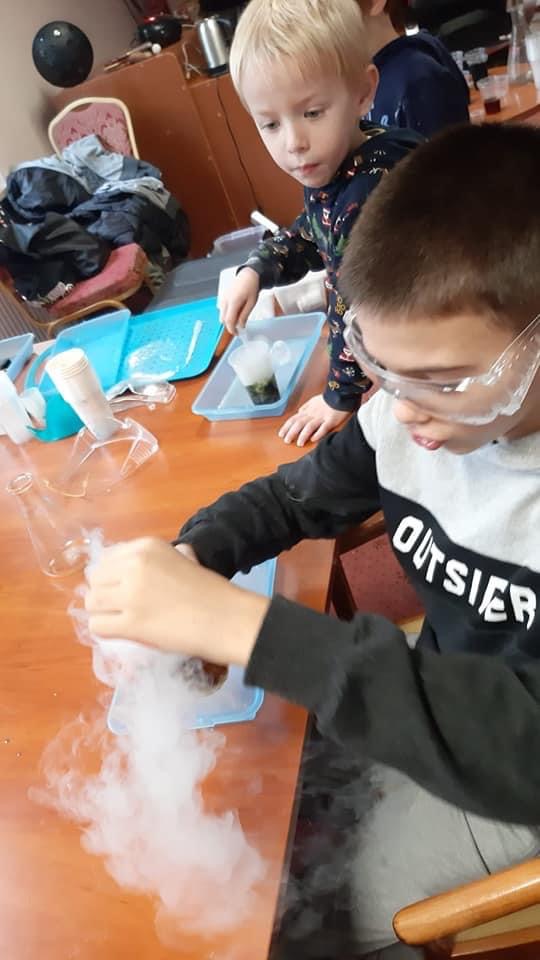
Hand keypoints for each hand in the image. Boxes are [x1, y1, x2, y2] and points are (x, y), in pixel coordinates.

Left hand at [85, 537, 268, 664]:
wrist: (227, 619)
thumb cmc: (213, 592)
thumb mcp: (188, 559)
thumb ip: (169, 555)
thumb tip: (164, 557)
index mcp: (146, 547)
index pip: (107, 558)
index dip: (111, 577)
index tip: (123, 589)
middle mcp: (134, 565)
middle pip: (95, 579)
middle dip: (104, 594)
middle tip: (121, 608)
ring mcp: (130, 594)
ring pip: (92, 601)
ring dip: (102, 612)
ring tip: (120, 620)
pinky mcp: (131, 622)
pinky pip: (97, 625)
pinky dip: (105, 630)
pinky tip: (121, 632)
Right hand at [220, 268, 259, 334]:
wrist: (248, 275)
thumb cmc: (251, 287)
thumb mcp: (251, 303)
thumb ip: (244, 315)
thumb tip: (240, 326)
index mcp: (233, 302)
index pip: (229, 321)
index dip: (232, 329)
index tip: (237, 333)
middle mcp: (226, 301)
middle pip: (223, 319)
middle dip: (230, 325)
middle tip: (239, 328)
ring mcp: (223, 298)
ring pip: (222, 314)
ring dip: (228, 319)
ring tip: (238, 318)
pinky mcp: (224, 296)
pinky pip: (223, 308)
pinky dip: (227, 313)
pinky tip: (236, 311)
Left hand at [278, 394, 350, 445]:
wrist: (341, 394)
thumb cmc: (328, 399)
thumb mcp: (314, 400)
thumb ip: (306, 407)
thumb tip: (299, 412)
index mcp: (308, 410)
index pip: (294, 419)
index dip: (287, 427)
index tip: (281, 434)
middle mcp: (313, 414)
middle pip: (299, 423)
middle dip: (292, 432)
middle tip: (286, 441)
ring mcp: (322, 417)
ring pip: (310, 426)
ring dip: (303, 435)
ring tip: (299, 443)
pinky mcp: (331, 420)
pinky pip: (324, 427)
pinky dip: (318, 433)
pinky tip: (313, 439)